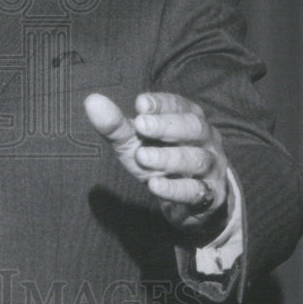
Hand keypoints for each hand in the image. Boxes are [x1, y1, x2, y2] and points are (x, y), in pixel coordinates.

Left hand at [84, 91, 229, 233]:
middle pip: (194, 127)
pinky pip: (195, 191)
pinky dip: (174, 188)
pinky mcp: (209, 196)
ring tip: (142, 156)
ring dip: (168, 157)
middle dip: (167, 126)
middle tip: (141, 125)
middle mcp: (205, 140)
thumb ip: (116, 124)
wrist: (190, 202)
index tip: (140, 104)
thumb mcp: (137, 142)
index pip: (180, 105)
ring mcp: (210, 168)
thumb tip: (92, 101)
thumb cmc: (160, 161)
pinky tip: (155, 186)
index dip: (161, 104)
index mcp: (189, 119)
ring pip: (195, 159)